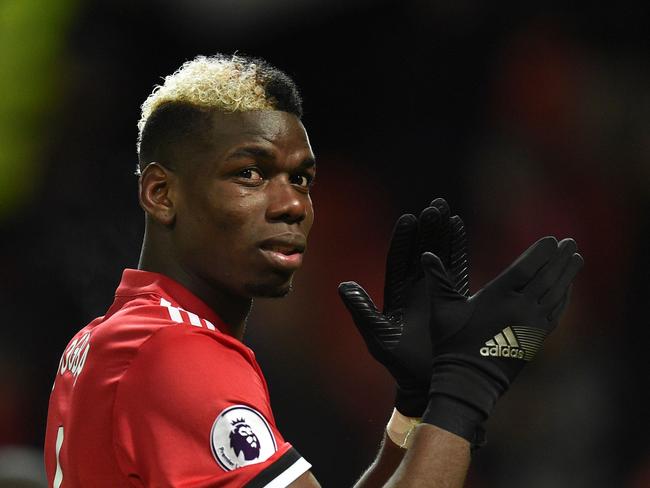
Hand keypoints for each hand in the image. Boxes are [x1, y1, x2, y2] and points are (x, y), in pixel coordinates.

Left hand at [338, 198, 468, 416]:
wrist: (424, 382)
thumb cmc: (398, 363)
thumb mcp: (377, 336)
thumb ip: (362, 311)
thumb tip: (344, 285)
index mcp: (396, 294)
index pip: (398, 260)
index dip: (403, 239)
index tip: (409, 218)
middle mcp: (416, 288)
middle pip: (421, 251)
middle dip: (427, 229)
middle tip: (435, 205)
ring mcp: (435, 292)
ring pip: (439, 256)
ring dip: (443, 234)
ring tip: (448, 211)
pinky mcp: (453, 300)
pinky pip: (456, 271)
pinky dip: (458, 252)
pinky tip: (460, 232)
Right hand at [420, 237, 583, 443]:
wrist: (469, 381)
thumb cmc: (452, 344)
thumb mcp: (442, 309)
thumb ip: (438, 279)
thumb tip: (425, 254)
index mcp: (498, 296)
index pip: (526, 267)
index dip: (540, 252)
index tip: (552, 240)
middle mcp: (520, 308)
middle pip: (547, 277)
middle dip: (560, 259)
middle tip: (571, 243)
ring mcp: (531, 324)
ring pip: (555, 294)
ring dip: (567, 275)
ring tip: (576, 259)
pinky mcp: (535, 339)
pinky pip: (556, 313)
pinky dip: (564, 298)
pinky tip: (567, 289)